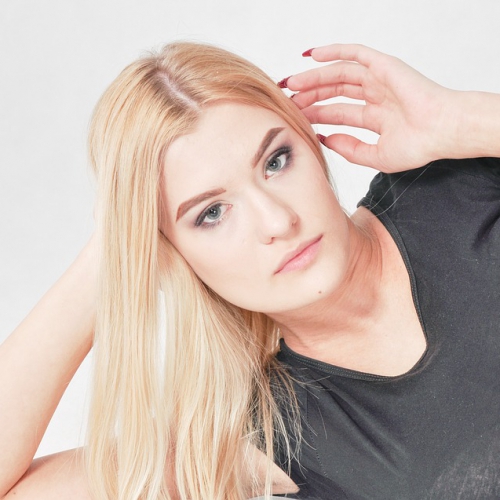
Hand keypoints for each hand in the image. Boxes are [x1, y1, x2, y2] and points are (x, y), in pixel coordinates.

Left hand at [285, 44, 459, 171]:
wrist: (441, 132)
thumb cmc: (418, 146)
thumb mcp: (375, 156)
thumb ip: (349, 148)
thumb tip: (325, 139)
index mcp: (375, 117)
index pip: (337, 113)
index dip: (315, 115)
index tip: (295, 118)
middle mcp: (375, 96)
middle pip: (334, 92)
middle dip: (310, 96)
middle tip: (288, 100)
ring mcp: (379, 80)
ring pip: (338, 74)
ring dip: (314, 77)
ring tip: (292, 83)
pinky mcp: (383, 66)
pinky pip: (354, 54)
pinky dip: (333, 52)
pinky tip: (312, 56)